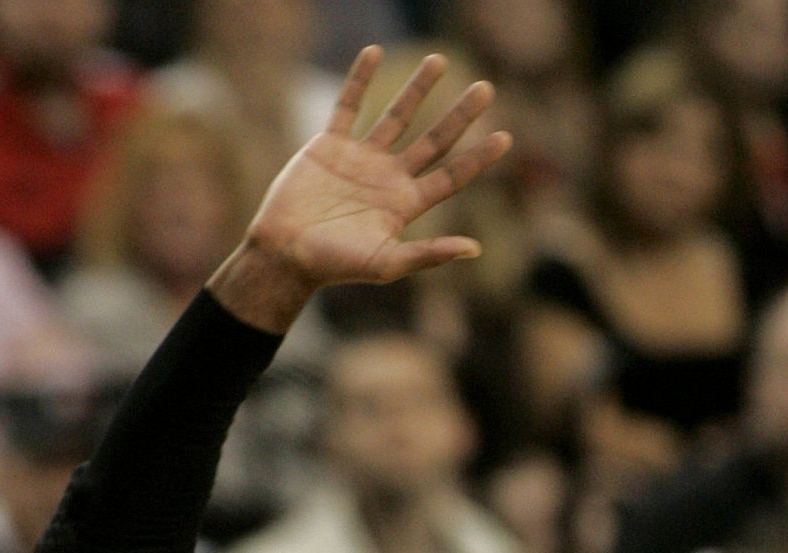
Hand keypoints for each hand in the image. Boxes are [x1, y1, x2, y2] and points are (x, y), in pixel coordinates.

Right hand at [243, 47, 509, 290]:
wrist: (283, 254)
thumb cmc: (333, 266)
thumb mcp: (385, 263)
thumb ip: (428, 254)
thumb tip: (476, 249)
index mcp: (404, 205)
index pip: (450, 176)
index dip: (477, 158)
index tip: (504, 137)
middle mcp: (387, 178)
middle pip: (433, 140)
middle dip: (459, 115)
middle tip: (486, 88)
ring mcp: (359, 159)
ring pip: (396, 116)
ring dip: (417, 89)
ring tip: (439, 60)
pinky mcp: (329, 147)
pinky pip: (347, 106)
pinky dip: (358, 79)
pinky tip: (375, 52)